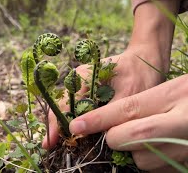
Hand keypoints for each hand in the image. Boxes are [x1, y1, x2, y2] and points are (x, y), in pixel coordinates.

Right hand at [42, 45, 167, 148]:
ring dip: (64, 125)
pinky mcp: (88, 93)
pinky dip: (76, 121)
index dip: (56, 125)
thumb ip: (110, 114)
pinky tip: (76, 134)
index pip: (64, 104)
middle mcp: (77, 81)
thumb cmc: (139, 73)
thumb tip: (96, 136)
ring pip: (67, 109)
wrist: (145, 60)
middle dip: (57, 127)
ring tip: (59, 143)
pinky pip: (77, 108)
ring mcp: (81, 87)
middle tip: (51, 146)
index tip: (51, 142)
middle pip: (61, 107)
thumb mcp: (128, 94)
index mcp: (82, 77)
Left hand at [69, 74, 187, 170]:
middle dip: (114, 138)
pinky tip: (155, 147)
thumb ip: (136, 104)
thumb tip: (99, 121)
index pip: (128, 109)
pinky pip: (156, 170)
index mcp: (172, 97)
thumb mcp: (166, 89)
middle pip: (132, 138)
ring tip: (143, 136)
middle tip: (113, 133)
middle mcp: (181, 123)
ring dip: (132, 152)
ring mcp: (186, 148)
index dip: (99, 119)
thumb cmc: (184, 93)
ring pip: (142, 160)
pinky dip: (147, 160)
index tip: (77, 126)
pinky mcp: (186, 164)